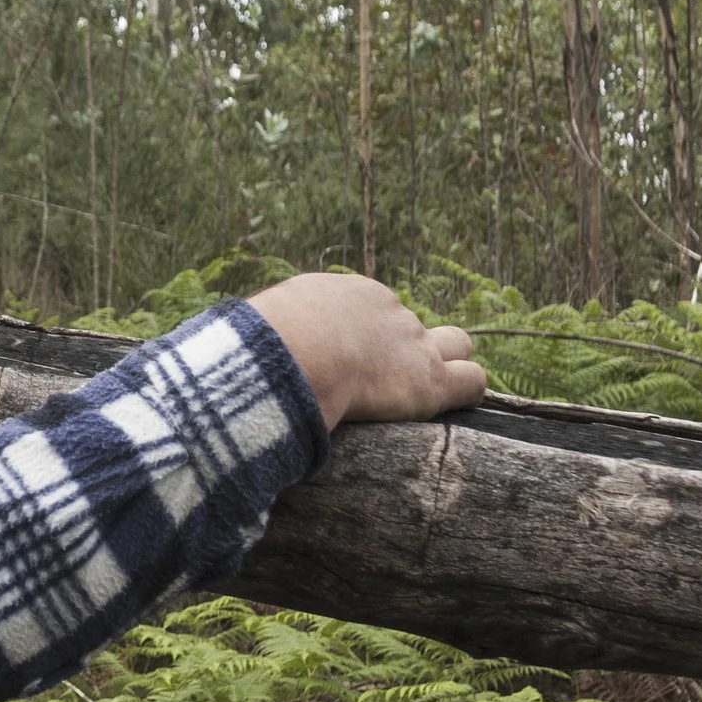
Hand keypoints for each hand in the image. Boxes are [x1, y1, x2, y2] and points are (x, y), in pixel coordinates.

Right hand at [245, 273, 485, 427]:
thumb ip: (261, 339)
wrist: (291, 353)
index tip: (342, 366)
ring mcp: (412, 342)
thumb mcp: (254, 330)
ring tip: (429, 395)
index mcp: (343, 294)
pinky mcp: (430, 379)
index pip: (367, 312)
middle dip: (406, 347)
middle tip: (386, 379)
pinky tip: (456, 407)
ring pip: (455, 343)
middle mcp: (386, 310)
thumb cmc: (259, 348)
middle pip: (411, 324)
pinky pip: (472, 379)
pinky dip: (467, 391)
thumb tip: (229, 356)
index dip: (360, 342)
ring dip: (446, 363)